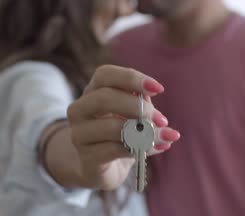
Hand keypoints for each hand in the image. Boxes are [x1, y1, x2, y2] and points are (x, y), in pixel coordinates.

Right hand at [67, 65, 179, 189]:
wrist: (103, 168)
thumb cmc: (120, 135)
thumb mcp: (132, 114)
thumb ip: (141, 105)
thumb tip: (155, 111)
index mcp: (91, 91)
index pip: (105, 75)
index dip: (132, 78)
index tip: (159, 89)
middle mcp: (79, 110)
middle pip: (104, 97)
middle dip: (136, 106)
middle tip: (160, 118)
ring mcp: (79, 134)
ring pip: (110, 126)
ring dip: (144, 132)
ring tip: (165, 136)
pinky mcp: (87, 158)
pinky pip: (115, 150)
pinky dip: (140, 148)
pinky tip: (157, 148)